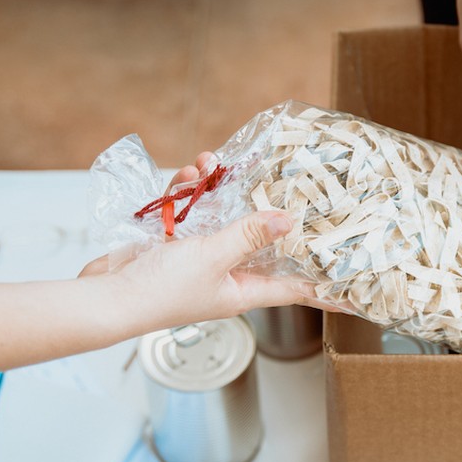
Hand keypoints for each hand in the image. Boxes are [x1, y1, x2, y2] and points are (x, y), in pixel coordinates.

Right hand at [81, 152, 312, 330]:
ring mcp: (200, 259)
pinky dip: (188, 191)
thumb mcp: (212, 259)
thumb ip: (249, 236)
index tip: (354, 294)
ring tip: (207, 165)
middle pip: (259, 239)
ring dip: (216, 189)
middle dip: (262, 207)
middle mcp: (226, 276)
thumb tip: (289, 221)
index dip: (324, 289)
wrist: (106, 296)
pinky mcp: (174, 244)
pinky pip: (191, 212)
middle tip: (275, 179)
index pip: (295, 290)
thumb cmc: (159, 292)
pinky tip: (184, 174)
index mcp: (243, 290)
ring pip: (222, 217)